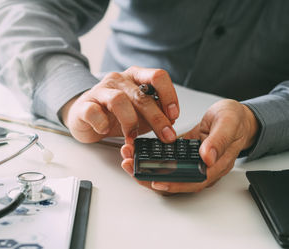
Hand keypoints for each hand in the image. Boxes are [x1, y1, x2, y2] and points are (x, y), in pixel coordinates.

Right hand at [61, 66, 179, 142]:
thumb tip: (170, 122)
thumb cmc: (114, 114)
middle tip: (166, 136)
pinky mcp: (84, 105)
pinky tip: (105, 131)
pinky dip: (101, 124)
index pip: (157, 76)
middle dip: (157, 118)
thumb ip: (154, 114)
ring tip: (132, 137)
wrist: (84, 116)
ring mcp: (100, 91)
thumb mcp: (139, 113)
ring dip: (130, 122)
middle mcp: (118, 80)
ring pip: (118, 100)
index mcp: (135, 77)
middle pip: (141, 95)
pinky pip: (93, 112)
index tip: (174, 115)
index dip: (169, 95)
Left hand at [120, 99, 258, 193]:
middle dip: (150, 176)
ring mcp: (191, 162)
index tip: (154, 181)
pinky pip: (166, 160)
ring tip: (129, 158)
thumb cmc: (235, 120)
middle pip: (174, 181)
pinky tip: (138, 150)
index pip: (192, 182)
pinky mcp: (183, 154)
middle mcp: (201, 168)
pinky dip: (151, 157)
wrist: (236, 116)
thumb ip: (219, 140)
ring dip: (146, 167)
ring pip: (167, 172)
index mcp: (215, 165)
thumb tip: (207, 157)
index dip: (173, 184)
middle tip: (130, 165)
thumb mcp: (229, 123)